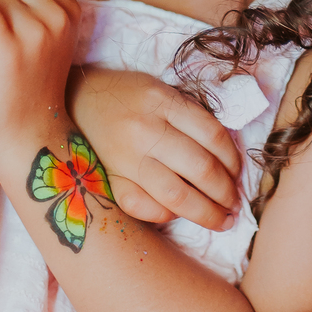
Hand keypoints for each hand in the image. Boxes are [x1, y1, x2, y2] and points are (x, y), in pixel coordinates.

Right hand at [67, 67, 241, 231]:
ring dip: (207, 213)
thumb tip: (226, 159)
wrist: (73, 99)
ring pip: (177, 196)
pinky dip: (165, 216)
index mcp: (162, 101)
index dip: (234, 161)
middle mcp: (145, 129)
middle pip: (201, 169)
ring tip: (221, 219)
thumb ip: (190, 117)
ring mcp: (124, 157)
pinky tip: (178, 215)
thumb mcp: (160, 91)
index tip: (238, 174)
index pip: (214, 136)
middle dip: (226, 193)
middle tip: (235, 204)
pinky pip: (143, 207)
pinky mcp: (108, 179)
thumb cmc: (125, 96)